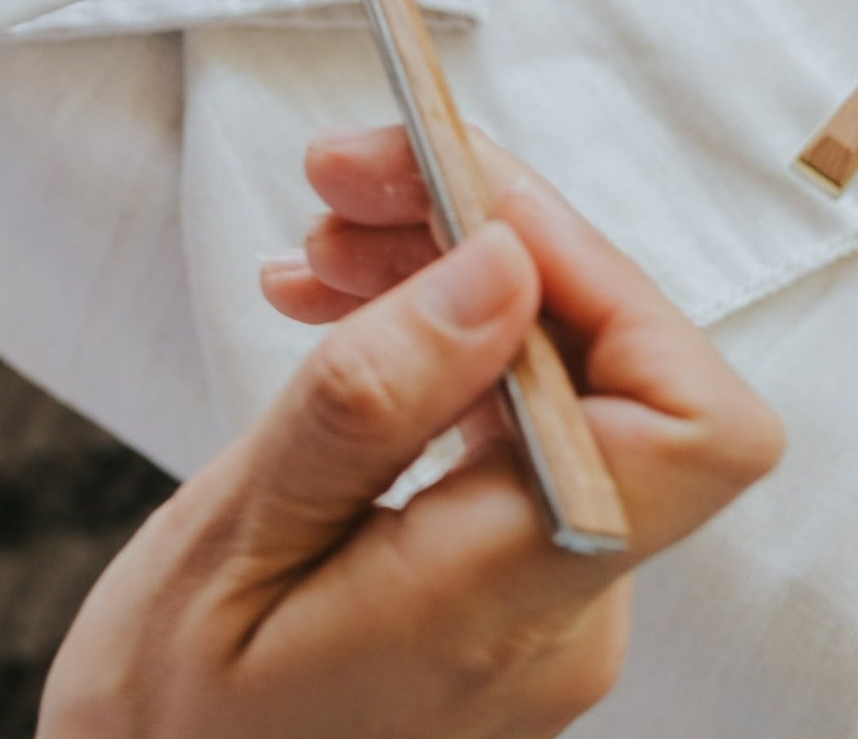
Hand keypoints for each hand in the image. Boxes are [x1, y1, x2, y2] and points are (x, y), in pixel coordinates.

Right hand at [39, 128, 781, 738]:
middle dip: (489, 229)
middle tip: (342, 173)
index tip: (459, 194)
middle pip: (615, 362)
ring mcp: (551, 595)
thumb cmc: (171, 713)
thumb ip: (371, 404)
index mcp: (504, 609)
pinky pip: (513, 417)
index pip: (686, 424)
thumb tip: (504, 265)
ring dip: (446, 268)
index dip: (596, 273)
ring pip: (561, 371)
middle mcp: (566, 606)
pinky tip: (335, 303)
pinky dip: (431, 333)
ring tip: (318, 239)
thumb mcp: (236, 543)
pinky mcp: (517, 576)